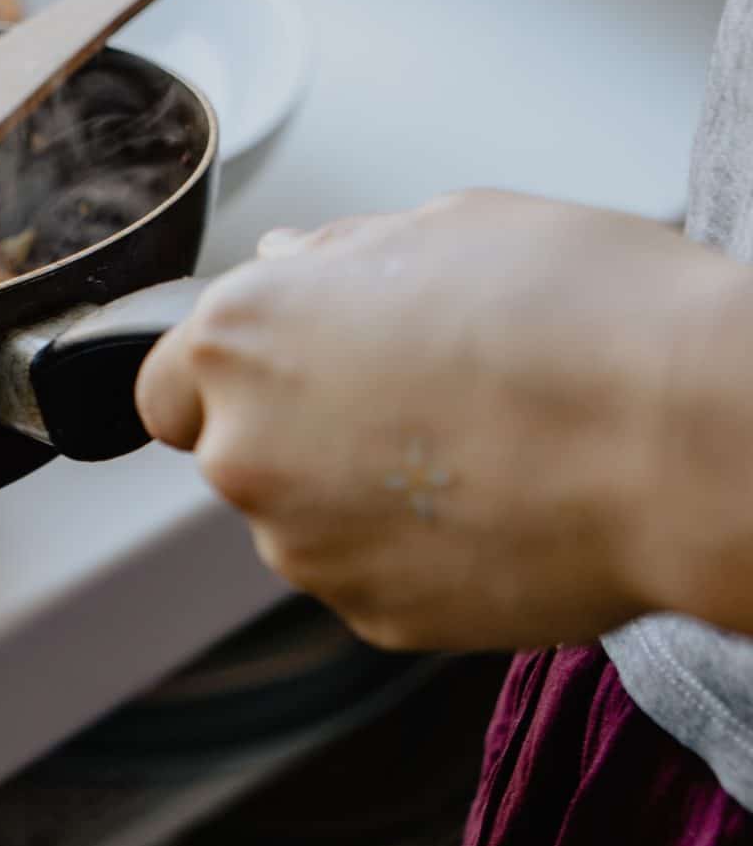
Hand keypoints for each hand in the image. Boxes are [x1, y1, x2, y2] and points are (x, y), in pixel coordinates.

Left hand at [135, 191, 752, 650]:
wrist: (681, 439)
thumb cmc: (578, 312)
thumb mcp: (448, 226)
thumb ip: (341, 257)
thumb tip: (293, 263)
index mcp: (243, 336)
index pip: (165, 384)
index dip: (226, 377)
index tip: (286, 369)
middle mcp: (247, 449)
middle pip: (238, 453)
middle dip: (302, 431)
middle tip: (416, 397)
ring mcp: (308, 548)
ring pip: (307, 522)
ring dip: (361, 496)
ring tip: (478, 447)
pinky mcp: (377, 618)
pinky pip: (374, 578)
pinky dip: (418, 553)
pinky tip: (499, 504)